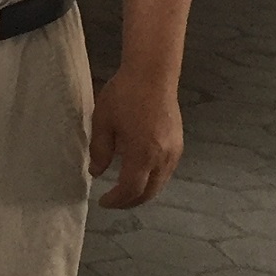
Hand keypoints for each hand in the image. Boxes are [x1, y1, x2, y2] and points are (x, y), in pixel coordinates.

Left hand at [90, 67, 182, 207]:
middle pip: (150, 192)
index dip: (117, 200)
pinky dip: (154, 180)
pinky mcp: (179, 143)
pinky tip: (141, 174)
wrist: (153, 74)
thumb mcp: (103, 122)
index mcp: (142, 154)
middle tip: (114, 202)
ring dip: (144, 192)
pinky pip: (167, 171)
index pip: (131, 189)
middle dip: (131, 202)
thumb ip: (100, 151)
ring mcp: (174, 151)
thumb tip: (96, 173)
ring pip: (161, 183)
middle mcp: (162, 157)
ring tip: (125, 191)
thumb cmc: (124, 95)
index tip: (103, 202)